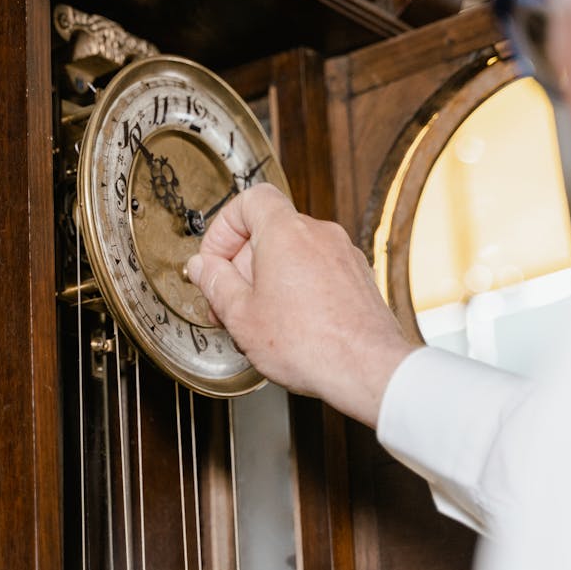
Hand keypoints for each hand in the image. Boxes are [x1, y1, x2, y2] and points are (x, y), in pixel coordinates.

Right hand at [184, 183, 416, 427]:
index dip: (224, 228)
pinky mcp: (358, 277)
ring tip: (259, 319)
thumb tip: (202, 267)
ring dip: (269, 278)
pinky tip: (290, 324)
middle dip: (242, 263)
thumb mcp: (241, 316)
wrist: (367, 369)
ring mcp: (343, 254)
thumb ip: (215, 283)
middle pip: (269, 230)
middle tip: (228, 301)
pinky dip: (298, 287)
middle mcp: (319, 234)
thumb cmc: (310, 344)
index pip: (250, 200)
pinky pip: (318, 269)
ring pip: (294, 252)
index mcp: (286, 232)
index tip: (215, 261)